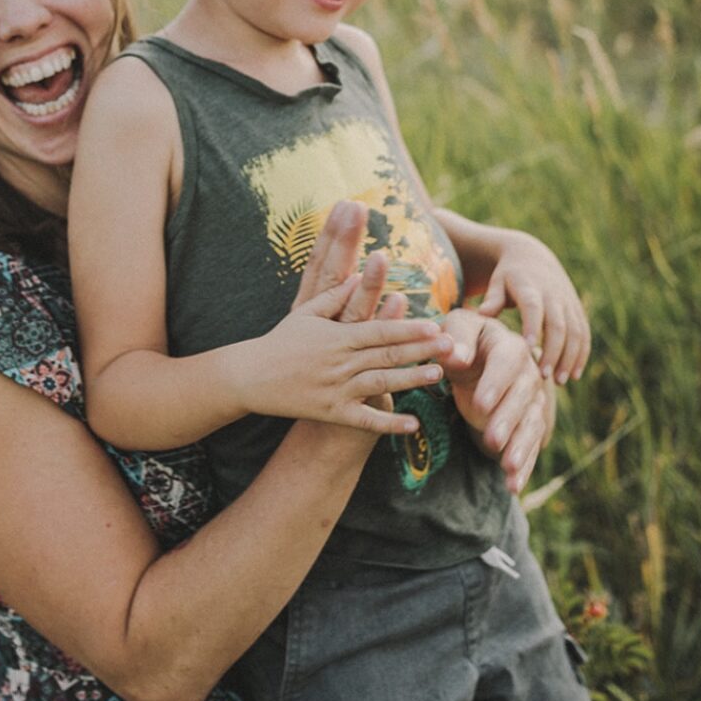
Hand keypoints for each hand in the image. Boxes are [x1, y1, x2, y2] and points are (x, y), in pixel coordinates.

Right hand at [241, 201, 448, 435]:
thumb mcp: (305, 313)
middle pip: (387, 356)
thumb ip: (333, 297)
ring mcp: (336, 389)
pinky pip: (364, 420)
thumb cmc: (279, 342)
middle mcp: (339, 363)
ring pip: (380, 384)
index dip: (408, 329)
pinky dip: (388, 423)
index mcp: (336, 337)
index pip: (380, 331)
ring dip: (411, 380)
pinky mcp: (330, 412)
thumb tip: (357, 276)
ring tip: (438, 375)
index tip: (433, 325)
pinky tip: (412, 425)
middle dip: (421, 350)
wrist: (250, 376)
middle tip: (450, 345)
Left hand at [439, 309, 554, 493]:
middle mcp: (529, 373)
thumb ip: (454, 339)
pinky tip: (513, 485)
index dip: (495, 384)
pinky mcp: (529, 422)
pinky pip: (530, 444)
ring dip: (521, 447)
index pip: (506, 363)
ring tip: (509, 468)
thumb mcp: (454, 331)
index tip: (479, 404)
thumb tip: (455, 354)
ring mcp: (533, 400)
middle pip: (522, 397)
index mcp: (510, 345)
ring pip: (531, 424)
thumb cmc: (462, 340)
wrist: (479, 355)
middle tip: (492, 440)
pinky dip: (524, 465)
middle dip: (507, 420)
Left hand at [477, 231, 589, 384]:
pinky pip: (584, 334)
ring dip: (570, 358)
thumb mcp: (497, 282)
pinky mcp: (577, 310)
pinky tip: (574, 375)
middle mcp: (554, 296)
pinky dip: (582, 354)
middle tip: (545, 376)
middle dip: (554, 351)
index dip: (533, 327)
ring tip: (559, 381)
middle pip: (558, 325)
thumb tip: (482, 314)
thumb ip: (492, 298)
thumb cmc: (508, 276)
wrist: (533, 257)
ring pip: (575, 332)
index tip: (528, 349)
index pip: (534, 308)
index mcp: (531, 288)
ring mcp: (568, 303)